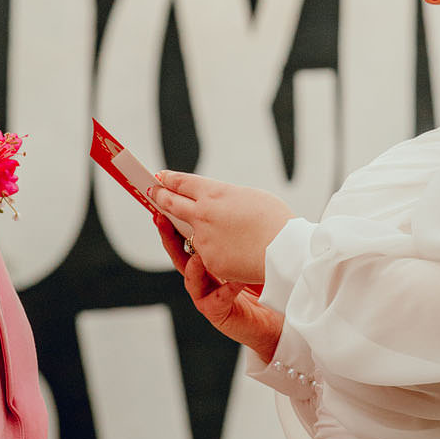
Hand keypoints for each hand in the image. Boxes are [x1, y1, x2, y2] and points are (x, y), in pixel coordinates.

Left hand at [150, 172, 292, 286]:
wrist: (285, 251)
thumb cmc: (276, 220)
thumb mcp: (250, 197)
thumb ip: (227, 198)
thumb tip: (218, 201)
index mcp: (214, 193)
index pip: (183, 182)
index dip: (170, 179)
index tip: (161, 177)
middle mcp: (202, 214)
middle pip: (172, 203)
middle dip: (161, 196)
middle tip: (154, 192)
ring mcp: (203, 239)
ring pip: (189, 233)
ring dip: (190, 228)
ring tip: (196, 226)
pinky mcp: (210, 261)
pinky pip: (206, 255)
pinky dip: (214, 252)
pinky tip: (228, 251)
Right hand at [152, 213, 282, 365]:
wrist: (276, 318)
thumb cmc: (262, 282)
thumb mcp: (246, 252)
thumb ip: (232, 235)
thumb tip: (226, 202)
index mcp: (206, 262)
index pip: (185, 239)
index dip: (175, 221)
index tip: (165, 202)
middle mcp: (202, 279)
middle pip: (179, 256)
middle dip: (168, 237)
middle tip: (162, 218)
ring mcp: (207, 296)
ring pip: (191, 279)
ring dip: (193, 266)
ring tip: (198, 254)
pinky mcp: (218, 313)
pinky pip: (218, 299)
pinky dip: (227, 287)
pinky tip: (237, 278)